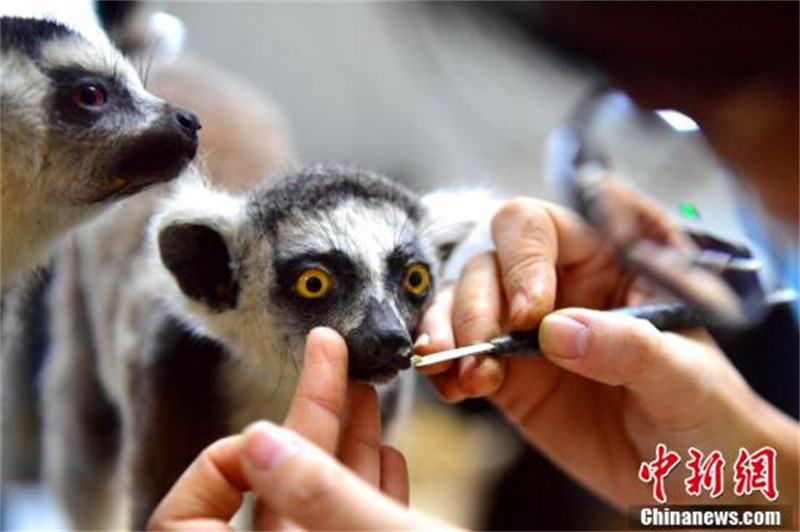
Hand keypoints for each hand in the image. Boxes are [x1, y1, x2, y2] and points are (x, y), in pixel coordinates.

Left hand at [148, 327, 456, 530]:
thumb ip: (316, 491)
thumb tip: (256, 438)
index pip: (182, 519)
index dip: (218, 466)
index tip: (269, 430)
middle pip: (274, 486)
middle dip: (310, 413)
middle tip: (334, 351)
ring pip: (322, 497)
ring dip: (346, 436)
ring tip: (363, 384)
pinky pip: (354, 517)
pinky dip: (369, 482)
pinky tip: (387, 449)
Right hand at [416, 187, 798, 505]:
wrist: (695, 477)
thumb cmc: (708, 412)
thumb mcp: (686, 379)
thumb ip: (630, 348)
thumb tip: (556, 330)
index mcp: (610, 262)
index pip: (545, 227)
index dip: (525, 258)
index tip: (529, 314)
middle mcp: (561, 285)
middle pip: (492, 261)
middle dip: (478, 301)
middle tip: (487, 347)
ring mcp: (528, 329)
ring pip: (465, 302)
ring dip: (449, 331)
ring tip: (460, 371)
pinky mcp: (508, 373)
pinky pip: (462, 354)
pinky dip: (446, 367)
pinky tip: (454, 386)